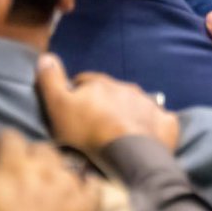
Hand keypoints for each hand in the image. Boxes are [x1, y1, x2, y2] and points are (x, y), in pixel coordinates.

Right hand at [0, 129, 99, 210]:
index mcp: (12, 166)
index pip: (9, 136)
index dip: (2, 143)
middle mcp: (44, 168)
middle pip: (40, 146)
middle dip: (31, 154)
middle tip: (22, 171)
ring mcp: (69, 185)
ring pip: (66, 162)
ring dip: (55, 169)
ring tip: (47, 183)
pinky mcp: (87, 205)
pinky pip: (91, 185)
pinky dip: (85, 186)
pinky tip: (78, 193)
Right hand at [37, 54, 179, 153]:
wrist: (130, 154)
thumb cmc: (89, 132)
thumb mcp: (59, 106)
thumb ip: (51, 81)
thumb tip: (45, 56)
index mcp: (101, 83)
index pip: (85, 80)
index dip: (76, 91)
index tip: (71, 106)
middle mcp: (127, 88)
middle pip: (111, 92)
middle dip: (104, 102)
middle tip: (94, 124)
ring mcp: (149, 104)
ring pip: (135, 104)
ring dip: (127, 113)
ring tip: (118, 133)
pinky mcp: (166, 122)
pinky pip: (158, 120)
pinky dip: (151, 125)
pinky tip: (145, 138)